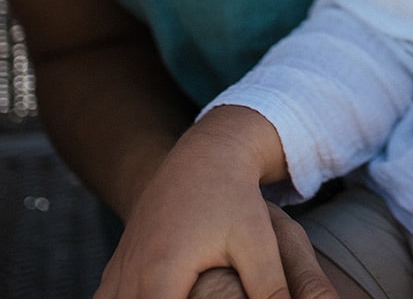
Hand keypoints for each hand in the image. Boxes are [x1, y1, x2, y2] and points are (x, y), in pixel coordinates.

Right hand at [95, 106, 335, 298]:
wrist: (205, 153)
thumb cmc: (233, 197)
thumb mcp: (257, 241)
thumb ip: (269, 288)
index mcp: (161, 275)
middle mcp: (130, 278)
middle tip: (199, 294)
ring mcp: (117, 274)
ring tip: (184, 293)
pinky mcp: (116, 270)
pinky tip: (155, 295)